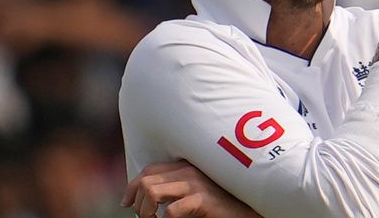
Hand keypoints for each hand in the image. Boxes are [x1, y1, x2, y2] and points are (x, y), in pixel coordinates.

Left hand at [121, 160, 261, 217]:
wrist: (252, 207)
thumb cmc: (225, 201)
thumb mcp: (199, 190)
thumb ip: (180, 187)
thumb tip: (149, 199)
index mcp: (187, 165)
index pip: (149, 169)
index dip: (132, 186)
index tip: (127, 203)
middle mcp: (189, 170)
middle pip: (146, 180)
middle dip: (137, 202)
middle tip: (144, 217)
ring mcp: (196, 184)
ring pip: (152, 191)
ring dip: (145, 210)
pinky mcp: (203, 200)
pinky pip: (171, 212)